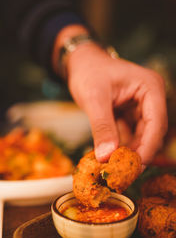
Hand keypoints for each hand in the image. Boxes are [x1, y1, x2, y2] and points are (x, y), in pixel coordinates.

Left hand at [66, 42, 167, 165]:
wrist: (81, 63)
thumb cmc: (88, 72)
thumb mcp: (94, 98)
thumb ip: (102, 126)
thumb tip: (106, 156)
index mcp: (150, 88)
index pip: (156, 122)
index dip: (148, 147)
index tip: (135, 167)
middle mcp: (150, 98)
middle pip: (151, 132)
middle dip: (138, 153)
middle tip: (124, 174)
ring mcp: (141, 106)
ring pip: (142, 136)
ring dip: (130, 152)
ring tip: (117, 170)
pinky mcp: (131, 113)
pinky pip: (131, 134)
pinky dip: (123, 146)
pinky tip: (113, 158)